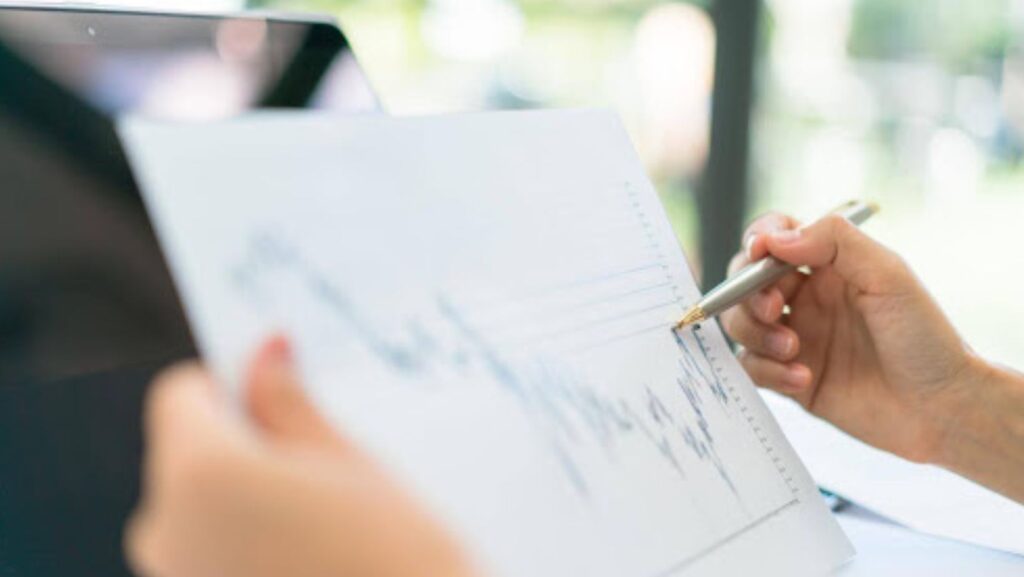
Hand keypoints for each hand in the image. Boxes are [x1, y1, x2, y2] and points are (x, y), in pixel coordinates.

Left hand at [126, 336, 477, 576]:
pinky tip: (305, 554)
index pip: (181, 393)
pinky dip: (242, 543)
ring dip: (244, 497)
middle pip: (188, 452)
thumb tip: (265, 351)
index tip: (278, 393)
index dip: (231, 384)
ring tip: (320, 519)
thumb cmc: (394, 558)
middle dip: (241, 445)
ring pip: (197, 506)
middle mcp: (165, 528)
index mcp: (199, 473)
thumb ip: (287, 400)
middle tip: (316, 463)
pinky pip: (207, 553)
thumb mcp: (346, 460)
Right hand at [721, 212, 984, 463]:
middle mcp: (807, 299)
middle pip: (745, 280)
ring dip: (756, 333)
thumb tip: (774, 238)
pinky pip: (751, 367)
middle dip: (747, 292)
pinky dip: (768, 372)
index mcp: (830, 267)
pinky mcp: (789, 378)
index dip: (759, 239)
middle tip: (773, 309)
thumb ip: (834, 242)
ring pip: (741, 323)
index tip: (758, 251)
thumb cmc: (925, 339)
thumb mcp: (888, 275)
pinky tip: (803, 379)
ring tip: (793, 350)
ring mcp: (795, 338)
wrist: (940, 409)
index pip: (777, 237)